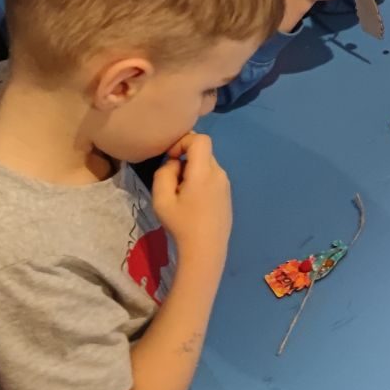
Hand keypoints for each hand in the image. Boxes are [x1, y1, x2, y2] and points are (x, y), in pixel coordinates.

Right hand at [150, 133, 231, 259]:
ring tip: (182, 197)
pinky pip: (212, 178)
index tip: (171, 158)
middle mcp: (219, 174)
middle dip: (185, 160)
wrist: (206, 250)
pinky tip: (193, 204)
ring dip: (192, 172)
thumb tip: (174, 164)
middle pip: (203, 152)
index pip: (200, 139)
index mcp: (204, 172)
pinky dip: (201, 182)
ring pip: (207, 166)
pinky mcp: (227, 195)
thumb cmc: (182, 225)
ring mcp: (226, 185)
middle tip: (173, 183)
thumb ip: (164, 174)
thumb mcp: (161, 199)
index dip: (183, 142)